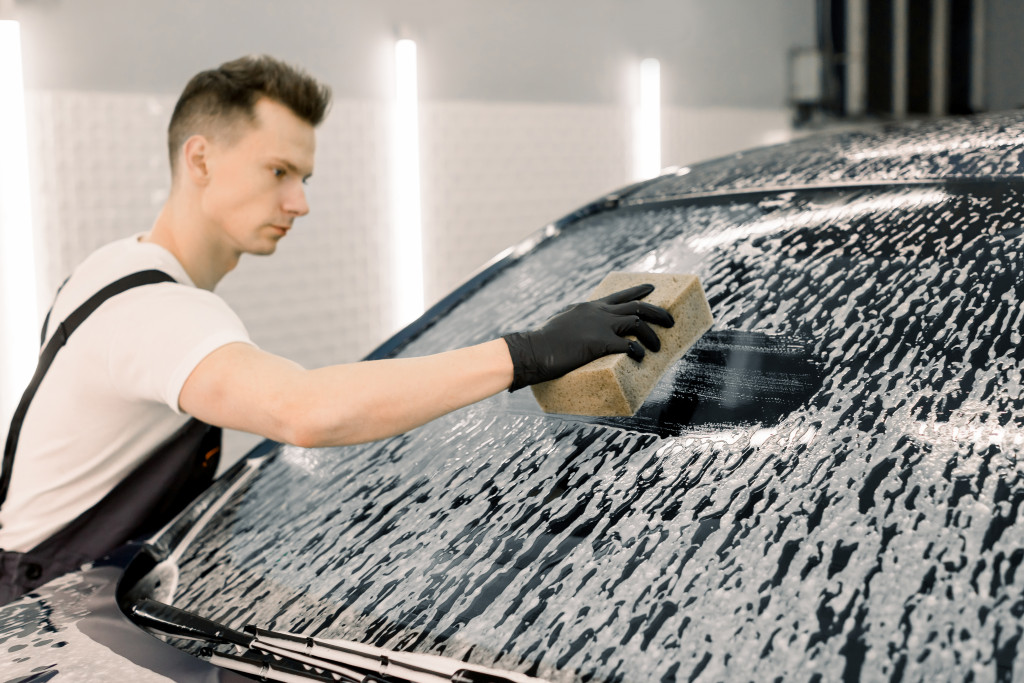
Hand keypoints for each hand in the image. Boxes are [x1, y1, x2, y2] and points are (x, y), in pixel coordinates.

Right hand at [502, 284, 673, 390]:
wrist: (533, 350)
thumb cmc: (542, 342)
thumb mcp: (561, 323)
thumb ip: (575, 323)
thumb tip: (579, 332)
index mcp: (589, 307)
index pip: (619, 295)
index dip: (638, 291)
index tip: (651, 288)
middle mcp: (597, 312)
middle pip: (636, 306)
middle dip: (656, 312)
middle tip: (669, 320)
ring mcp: (599, 326)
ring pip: (636, 322)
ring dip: (651, 335)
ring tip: (659, 347)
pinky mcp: (599, 342)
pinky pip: (628, 344)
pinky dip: (638, 350)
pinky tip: (642, 357)